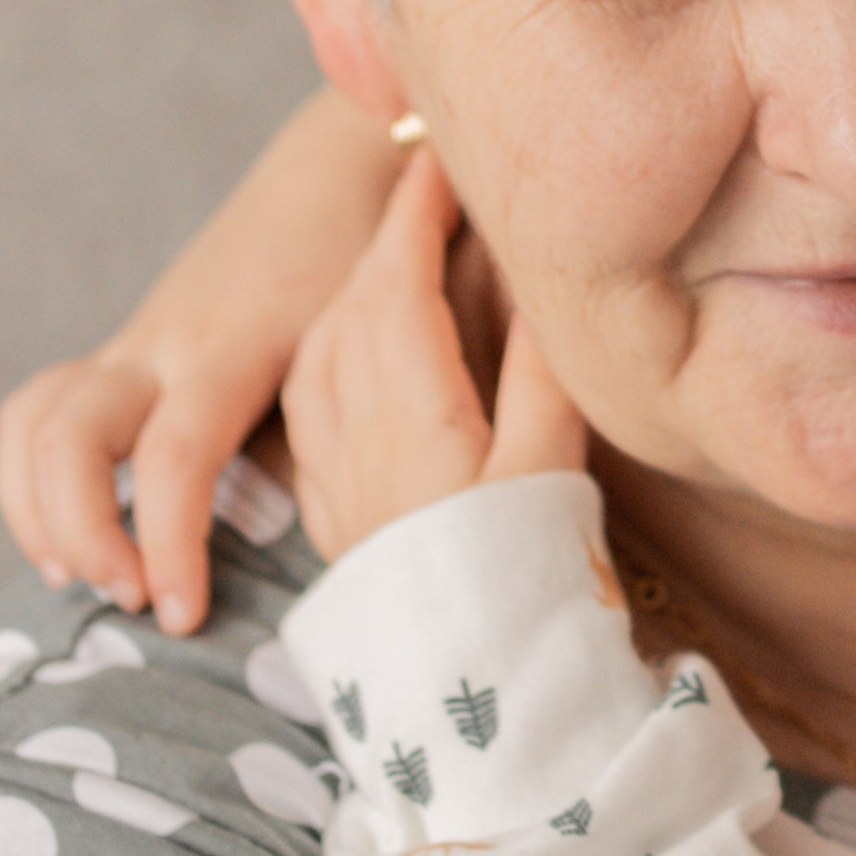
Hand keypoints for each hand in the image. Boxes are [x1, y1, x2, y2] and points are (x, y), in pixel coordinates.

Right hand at [0, 90, 402, 631]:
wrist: (346, 170)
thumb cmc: (378, 265)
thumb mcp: (375, 343)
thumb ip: (356, 427)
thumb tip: (370, 543)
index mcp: (236, 348)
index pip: (176, 456)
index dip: (169, 542)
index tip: (182, 613)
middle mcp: (170, 343)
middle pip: (71, 436)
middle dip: (81, 529)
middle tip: (130, 600)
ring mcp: (139, 341)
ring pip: (37, 418)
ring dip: (39, 508)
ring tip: (79, 579)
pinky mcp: (128, 348)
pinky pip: (44, 408)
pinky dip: (35, 476)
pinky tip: (71, 539)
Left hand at [283, 146, 585, 558]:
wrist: (463, 698)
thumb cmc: (520, 576)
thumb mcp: (546, 464)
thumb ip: (537, 367)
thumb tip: (538, 284)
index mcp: (407, 405)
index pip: (395, 277)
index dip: (416, 211)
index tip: (438, 157)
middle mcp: (352, 431)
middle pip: (351, 306)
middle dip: (385, 242)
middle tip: (428, 197)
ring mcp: (333, 478)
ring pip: (319, 356)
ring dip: (352, 298)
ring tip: (394, 267)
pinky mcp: (333, 520)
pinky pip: (308, 415)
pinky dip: (331, 363)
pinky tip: (354, 368)